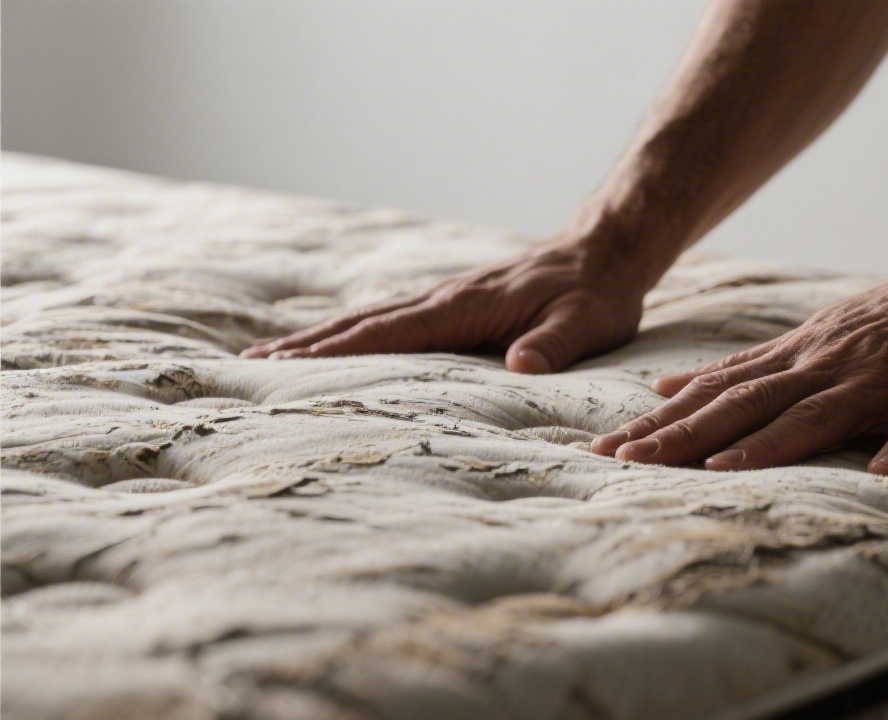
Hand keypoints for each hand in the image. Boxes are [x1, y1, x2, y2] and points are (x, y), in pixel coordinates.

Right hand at [240, 237, 646, 373]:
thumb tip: (520, 367)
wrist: (604, 253)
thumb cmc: (596, 294)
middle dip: (305, 347)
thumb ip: (554, 345)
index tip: (286, 370)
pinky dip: (353, 334)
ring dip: (320, 339)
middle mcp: (444, 298)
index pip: (389, 332)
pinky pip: (392, 321)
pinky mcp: (454, 304)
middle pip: (362, 324)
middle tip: (249, 369)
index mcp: (465, 306)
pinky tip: (337, 347)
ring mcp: (445, 298)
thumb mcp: (586, 323)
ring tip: (270, 360)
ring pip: (369, 320)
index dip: (338, 353)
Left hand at [591, 254, 887, 475]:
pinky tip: (883, 478)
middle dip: (684, 436)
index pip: (714, 394)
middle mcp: (825, 367)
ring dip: (766, 444)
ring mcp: (879, 381)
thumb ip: (747, 367)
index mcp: (797, 358)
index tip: (609, 449)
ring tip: (719, 470)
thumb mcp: (809, 334)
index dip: (661, 423)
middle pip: (744, 406)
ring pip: (814, 415)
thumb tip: (670, 389)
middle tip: (627, 462)